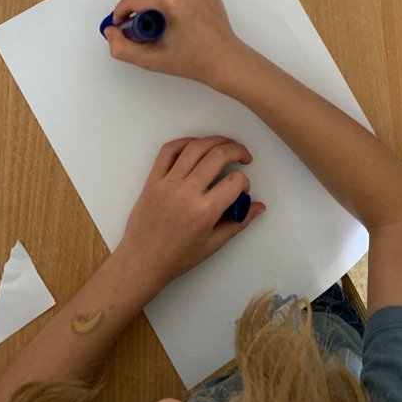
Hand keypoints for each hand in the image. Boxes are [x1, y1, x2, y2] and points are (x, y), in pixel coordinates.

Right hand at [104, 0, 243, 84]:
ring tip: (159, 26)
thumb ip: (122, 48)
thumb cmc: (193, 62)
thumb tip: (111, 31)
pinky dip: (171, 0)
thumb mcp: (150, 60)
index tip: (120, 25)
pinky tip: (176, 20)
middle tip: (140, 28)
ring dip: (153, 2)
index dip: (120, 11)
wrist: (225, 61)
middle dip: (136, 5)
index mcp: (173, 2)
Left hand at [116, 137, 264, 294]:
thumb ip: (238, 223)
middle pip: (218, 156)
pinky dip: (185, 142)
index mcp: (204, 212)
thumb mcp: (212, 245)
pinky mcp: (152, 179)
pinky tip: (197, 145)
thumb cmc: (178, 257)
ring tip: (225, 145)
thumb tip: (259, 206)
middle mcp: (186, 192)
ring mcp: (167, 183)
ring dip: (216, 140)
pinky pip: (168, 151)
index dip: (245, 182)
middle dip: (237, 150)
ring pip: (195, 147)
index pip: (234, 182)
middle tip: (243, 156)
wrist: (141, 261)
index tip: (242, 189)